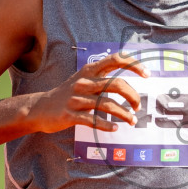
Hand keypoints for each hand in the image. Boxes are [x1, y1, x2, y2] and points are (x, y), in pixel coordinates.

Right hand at [29, 52, 147, 132]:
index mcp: (89, 70)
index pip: (116, 59)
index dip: (134, 64)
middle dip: (133, 96)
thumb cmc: (67, 94)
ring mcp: (77, 98)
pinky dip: (106, 125)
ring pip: (108, 104)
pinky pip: (93, 120)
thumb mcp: (83, 79)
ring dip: (124, 114)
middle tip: (138, 106)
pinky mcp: (70, 114)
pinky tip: (114, 129)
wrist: (40, 108)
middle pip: (116, 84)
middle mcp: (84, 82)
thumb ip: (102, 77)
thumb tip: (127, 81)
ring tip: (132, 121)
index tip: (147, 74)